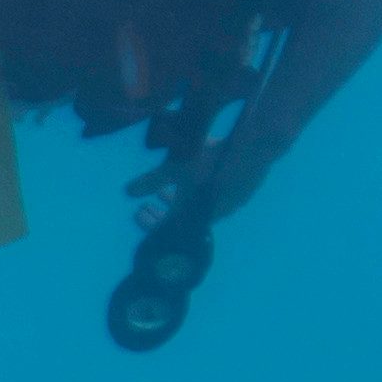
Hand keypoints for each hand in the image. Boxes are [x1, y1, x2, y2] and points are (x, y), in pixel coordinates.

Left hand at [146, 123, 270, 225]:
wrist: (253, 151)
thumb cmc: (212, 160)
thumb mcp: (175, 167)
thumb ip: (151, 180)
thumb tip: (128, 192)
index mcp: (193, 215)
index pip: (166, 229)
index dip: (150, 223)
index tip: (140, 213)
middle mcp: (212, 216)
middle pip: (182, 220)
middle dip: (163, 212)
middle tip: (151, 203)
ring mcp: (230, 206)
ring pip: (199, 210)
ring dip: (180, 202)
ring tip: (168, 191)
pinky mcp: (242, 194)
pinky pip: (214, 202)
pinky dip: (198, 197)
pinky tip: (198, 181)